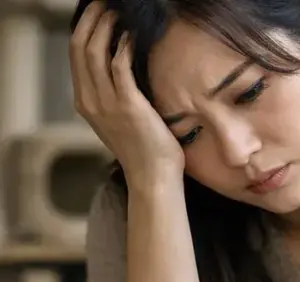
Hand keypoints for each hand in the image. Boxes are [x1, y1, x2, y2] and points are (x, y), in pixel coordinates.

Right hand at [70, 2, 184, 191]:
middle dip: (91, 20)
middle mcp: (90, 100)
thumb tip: (122, 68)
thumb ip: (114, 95)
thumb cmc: (145, 148)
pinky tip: (132, 35)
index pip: (75, 55)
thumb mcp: (119, 118)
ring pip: (95, 52)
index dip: (84, 28)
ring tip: (118, 12)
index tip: (97, 12)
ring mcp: (106, 103)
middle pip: (79, 47)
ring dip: (106, 27)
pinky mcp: (128, 105)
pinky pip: (119, 66)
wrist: (153, 175)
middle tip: (104, 3)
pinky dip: (124, 46)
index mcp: (86, 101)